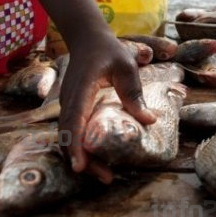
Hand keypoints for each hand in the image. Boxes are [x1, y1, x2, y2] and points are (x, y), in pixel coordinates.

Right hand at [58, 31, 155, 181]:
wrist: (87, 39)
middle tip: (106, 177)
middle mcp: (69, 100)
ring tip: (103, 174)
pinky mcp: (71, 109)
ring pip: (66, 137)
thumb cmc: (108, 51)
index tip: (80, 166)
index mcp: (81, 90)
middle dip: (82, 160)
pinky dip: (79, 148)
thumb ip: (134, 92)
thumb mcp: (126, 67)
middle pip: (68, 136)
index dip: (75, 145)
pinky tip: (95, 159)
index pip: (74, 121)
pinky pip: (70, 133)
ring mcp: (67, 105)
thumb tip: (149, 120)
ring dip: (81, 157)